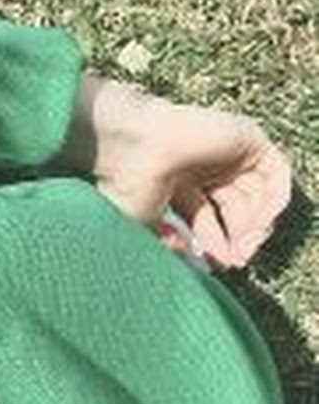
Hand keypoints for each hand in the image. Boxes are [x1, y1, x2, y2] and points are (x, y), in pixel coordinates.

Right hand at [55, 75, 292, 267]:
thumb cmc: (126, 184)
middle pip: (237, 209)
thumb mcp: (145, 225)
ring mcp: (226, 152)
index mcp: (178, 185)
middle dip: (240, 238)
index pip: (209, 221)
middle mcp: (204, 168)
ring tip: (245, 243)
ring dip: (257, 225)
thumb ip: (170, 244)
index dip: (218, 245)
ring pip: (259, 193)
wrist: (130, 148)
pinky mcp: (246, 137)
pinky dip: (275, 200)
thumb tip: (193, 260)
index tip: (221, 266)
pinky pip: (277, 172)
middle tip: (238, 259)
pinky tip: (258, 224)